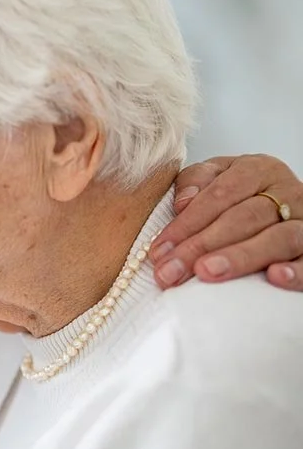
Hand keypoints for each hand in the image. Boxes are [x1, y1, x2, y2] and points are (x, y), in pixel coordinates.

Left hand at [151, 154, 301, 290]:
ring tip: (206, 272)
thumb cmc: (239, 194)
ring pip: (278, 238)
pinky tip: (274, 278)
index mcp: (258, 170)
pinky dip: (296, 271)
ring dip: (239, 257)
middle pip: (243, 218)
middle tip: (171, 270)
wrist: (281, 203)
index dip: (186, 223)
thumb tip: (183, 203)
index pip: (219, 194)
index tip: (159, 250)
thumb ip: (195, 182)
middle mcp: (287, 192)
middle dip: (201, 245)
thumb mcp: (216, 177)